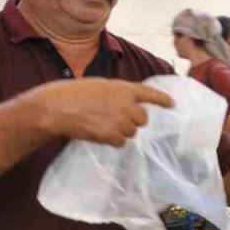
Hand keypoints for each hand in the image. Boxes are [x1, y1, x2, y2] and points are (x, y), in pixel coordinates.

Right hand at [33, 78, 173, 147]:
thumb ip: (117, 95)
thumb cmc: (73, 94)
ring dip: (121, 130)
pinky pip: (121, 142)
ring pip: (132, 132)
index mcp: (123, 88)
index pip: (149, 93)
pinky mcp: (113, 135)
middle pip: (143, 119)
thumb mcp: (100, 86)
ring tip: (101, 123)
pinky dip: (113, 140)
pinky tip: (98, 132)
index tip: (172, 104)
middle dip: (133, 120)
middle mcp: (127, 104)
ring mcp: (121, 121)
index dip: (161, 99)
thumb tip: (128, 106)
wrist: (57, 107)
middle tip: (115, 118)